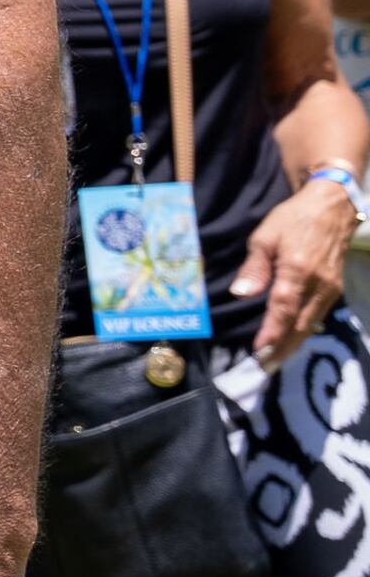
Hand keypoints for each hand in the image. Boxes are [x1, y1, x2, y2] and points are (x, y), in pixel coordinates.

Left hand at [232, 181, 351, 368]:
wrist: (332, 208)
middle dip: (282, 349)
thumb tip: (242, 294)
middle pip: (300, 325)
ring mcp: (330, 289)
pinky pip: (317, 315)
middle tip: (264, 368)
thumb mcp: (265, 237)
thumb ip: (254, 268)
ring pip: (311, 324)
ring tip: (274, 361)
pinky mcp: (335, 289)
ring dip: (293, 344)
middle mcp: (318, 285)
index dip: (272, 333)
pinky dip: (303, 331)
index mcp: (298, 271)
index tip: (259, 351)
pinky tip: (291, 340)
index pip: (283, 309)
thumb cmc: (293, 219)